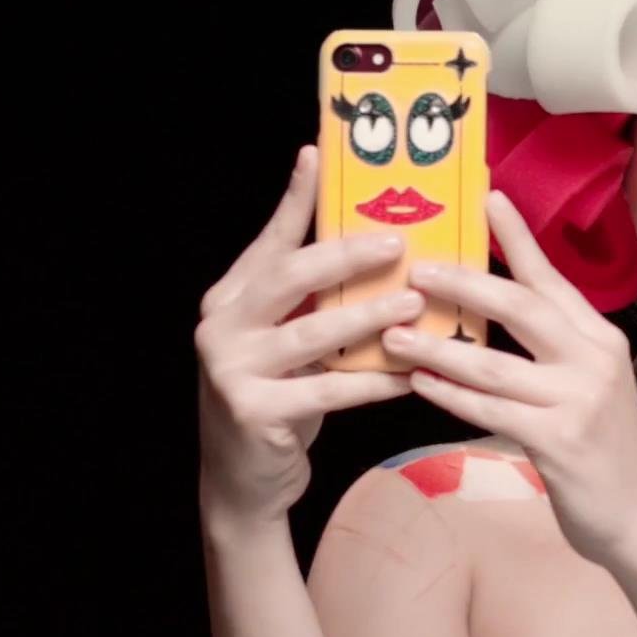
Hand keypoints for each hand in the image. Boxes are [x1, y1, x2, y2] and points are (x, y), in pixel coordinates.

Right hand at [195, 145, 426, 528]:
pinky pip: (328, 390)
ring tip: (413, 300)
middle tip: (397, 240)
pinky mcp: (254, 412)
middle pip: (289, 275)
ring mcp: (232, 369)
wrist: (242, 480)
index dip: (295, 198)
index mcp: (231, 298)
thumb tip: (369, 246)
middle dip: (346, 254)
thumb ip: (310, 298)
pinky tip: (410, 375)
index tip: (318, 156)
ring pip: (312, 333)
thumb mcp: (284, 339)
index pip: (270, 240)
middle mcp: (223, 326)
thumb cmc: (278, 397)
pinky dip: (374, 381)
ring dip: (368, 315)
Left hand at [381, 189, 636, 569]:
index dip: (519, 237)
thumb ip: (555, 348)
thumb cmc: (604, 448)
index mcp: (599, 337)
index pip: (551, 278)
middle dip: (464, 282)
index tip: (487, 198)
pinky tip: (419, 382)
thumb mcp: (591, 384)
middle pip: (520, 306)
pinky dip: (450, 394)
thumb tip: (496, 309)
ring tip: (393, 333)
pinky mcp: (557, 441)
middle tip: (417, 268)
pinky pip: (489, 410)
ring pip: (493, 362)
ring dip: (437, 346)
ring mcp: (577, 399)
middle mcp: (593, 359)